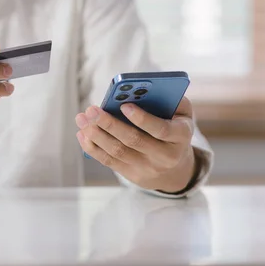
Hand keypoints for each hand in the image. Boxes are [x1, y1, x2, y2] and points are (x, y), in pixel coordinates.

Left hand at [75, 97, 197, 192]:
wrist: (175, 168)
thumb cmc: (175, 128)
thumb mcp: (182, 113)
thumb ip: (170, 99)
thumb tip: (143, 90)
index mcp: (180, 136)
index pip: (161, 129)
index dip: (142, 118)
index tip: (124, 105)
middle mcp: (165, 156)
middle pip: (133, 140)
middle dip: (109, 124)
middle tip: (91, 110)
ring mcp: (147, 168)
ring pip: (117, 152)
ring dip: (96, 134)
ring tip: (82, 119)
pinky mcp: (132, 175)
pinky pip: (109, 162)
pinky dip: (93, 147)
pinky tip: (82, 134)